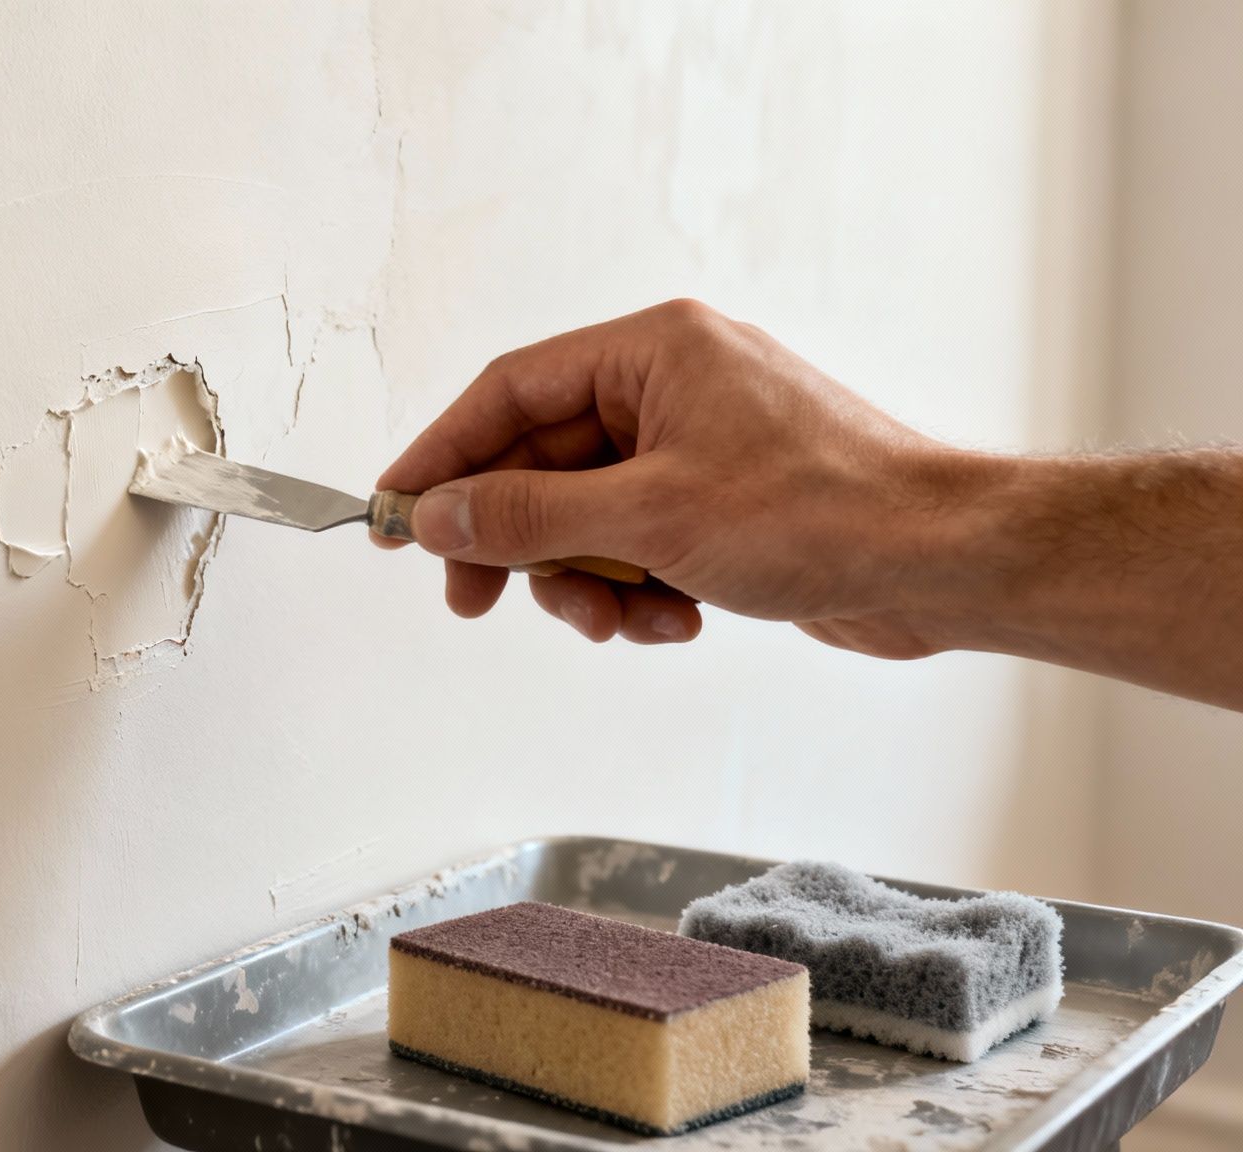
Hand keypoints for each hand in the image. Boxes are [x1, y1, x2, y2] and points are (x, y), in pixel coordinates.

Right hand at [376, 299, 970, 655]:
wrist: (943, 565)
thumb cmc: (826, 511)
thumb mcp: (651, 516)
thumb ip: (529, 517)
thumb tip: (438, 514)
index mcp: (654, 349)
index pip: (509, 392)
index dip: (441, 456)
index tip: (392, 513)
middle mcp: (671, 386)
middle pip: (541, 463)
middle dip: (520, 543)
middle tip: (474, 600)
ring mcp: (698, 446)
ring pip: (586, 517)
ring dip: (586, 581)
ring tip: (620, 619)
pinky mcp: (722, 504)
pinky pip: (637, 545)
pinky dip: (639, 591)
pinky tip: (677, 619)